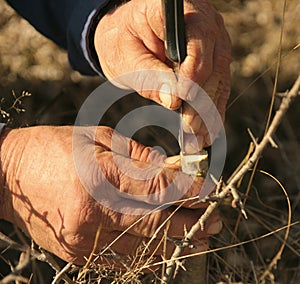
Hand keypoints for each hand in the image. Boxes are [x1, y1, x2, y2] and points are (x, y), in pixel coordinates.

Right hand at [0, 126, 221, 266]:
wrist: (9, 178)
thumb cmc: (53, 148)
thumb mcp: (97, 139)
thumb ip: (137, 156)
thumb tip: (171, 169)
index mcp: (97, 178)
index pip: (157, 190)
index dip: (189, 191)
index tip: (210, 190)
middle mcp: (92, 215)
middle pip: (157, 225)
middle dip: (192, 223)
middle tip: (216, 221)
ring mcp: (84, 240)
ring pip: (144, 248)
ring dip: (176, 243)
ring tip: (200, 238)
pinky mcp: (77, 254)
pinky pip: (123, 259)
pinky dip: (150, 254)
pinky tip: (167, 249)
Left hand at [94, 0, 230, 150]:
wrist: (124, 34)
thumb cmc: (121, 41)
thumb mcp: (126, 58)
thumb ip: (149, 76)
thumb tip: (174, 101)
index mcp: (178, 11)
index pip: (198, 44)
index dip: (192, 79)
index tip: (182, 107)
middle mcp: (203, 21)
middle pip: (213, 65)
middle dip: (202, 103)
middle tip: (193, 132)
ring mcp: (212, 39)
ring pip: (220, 78)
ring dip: (211, 111)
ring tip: (201, 138)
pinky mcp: (212, 57)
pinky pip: (218, 83)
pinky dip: (213, 107)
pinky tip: (208, 129)